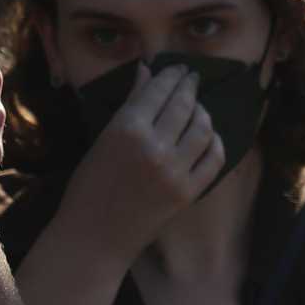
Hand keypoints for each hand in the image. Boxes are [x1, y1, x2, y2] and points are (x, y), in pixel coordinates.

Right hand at [53, 63, 223, 260]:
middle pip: (183, 104)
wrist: (95, 236)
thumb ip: (130, 104)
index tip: (179, 68)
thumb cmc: (89, 186)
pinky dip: (214, 142)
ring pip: (203, 128)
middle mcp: (154, 146)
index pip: (158, 90)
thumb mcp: (104, 139)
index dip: (172, 75)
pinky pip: (214, 158)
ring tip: (198, 107)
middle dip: (190, 86)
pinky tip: (208, 136)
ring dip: (203, 112)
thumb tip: (147, 71)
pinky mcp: (189, 192)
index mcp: (126, 128)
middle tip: (192, 78)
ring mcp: (175, 171)